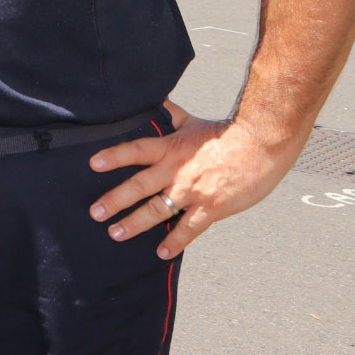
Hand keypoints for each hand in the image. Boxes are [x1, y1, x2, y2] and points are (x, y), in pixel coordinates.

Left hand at [88, 102, 297, 258]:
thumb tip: (158, 101)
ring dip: (134, 223)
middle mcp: (176, 171)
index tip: (93, 164)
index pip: (135, 151)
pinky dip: (175, 242)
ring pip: (157, 210)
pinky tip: (162, 253)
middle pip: (138, 186)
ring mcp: (193, 191)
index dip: (114, 156)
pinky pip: (189, 228)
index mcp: (170, 148)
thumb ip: (173, 116)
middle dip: (114, 200)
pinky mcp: (211, 208)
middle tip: (95, 213)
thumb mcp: (195, 123)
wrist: (262, 144)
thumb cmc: (228, 134)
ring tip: (115, 233)